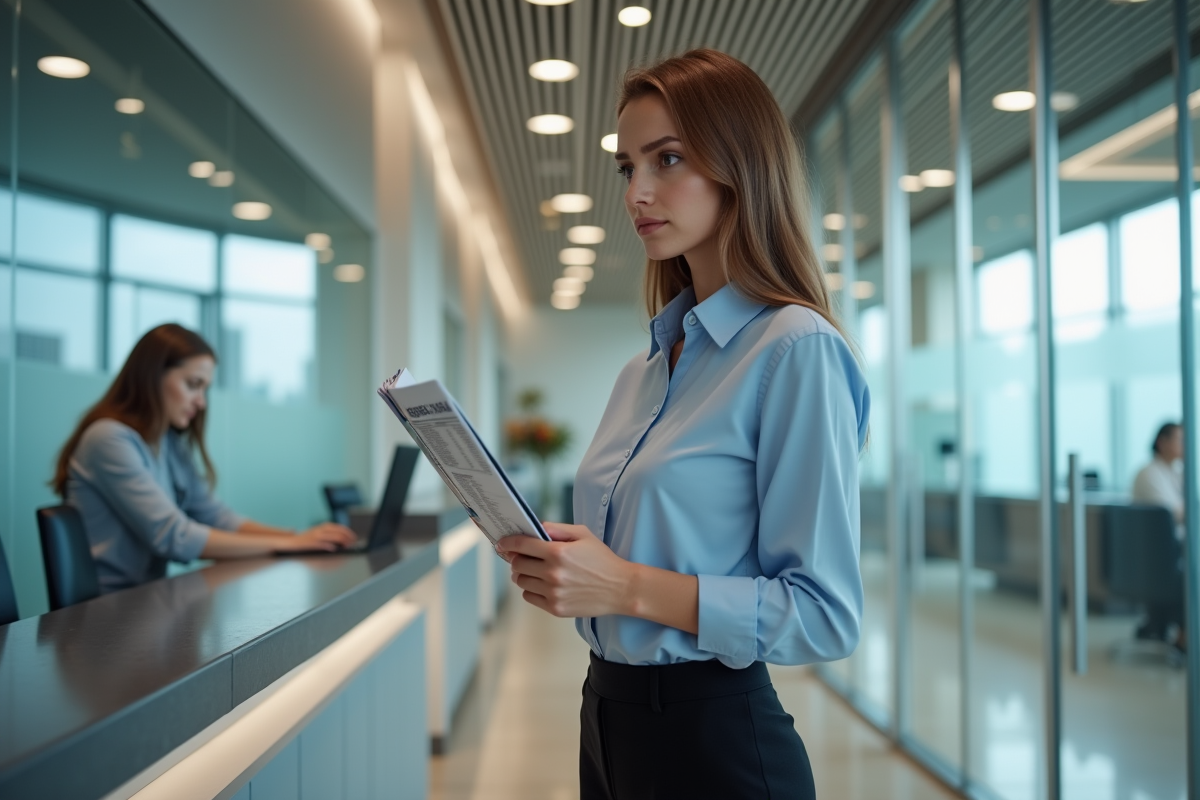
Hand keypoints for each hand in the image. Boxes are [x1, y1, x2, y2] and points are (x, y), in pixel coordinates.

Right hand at [276, 522, 357, 552]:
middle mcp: (321, 529)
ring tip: (346, 546)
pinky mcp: (311, 543)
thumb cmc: (307, 538)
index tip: (354, 538)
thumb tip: (344, 539)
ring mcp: (316, 536)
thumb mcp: (319, 533)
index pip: (340, 527)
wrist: (292, 541)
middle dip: (347, 538)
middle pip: (338, 532)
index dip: (348, 533)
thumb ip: (330, 534)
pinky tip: (334, 549)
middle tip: (352, 543)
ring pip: (333, 537)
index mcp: (324, 526)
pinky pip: (322, 544)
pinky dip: (329, 546)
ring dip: (341, 542)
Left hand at [496, 523, 633, 617]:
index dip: (508, 543)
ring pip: (521, 581)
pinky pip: (529, 597)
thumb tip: (535, 529)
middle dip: (517, 558)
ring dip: (523, 574)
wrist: (620, 588)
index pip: (521, 546)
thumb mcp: (583, 535)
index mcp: (559, 552)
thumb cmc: (603, 560)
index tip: (501, 543)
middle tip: (522, 556)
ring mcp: (553, 593)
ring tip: (534, 570)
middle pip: (518, 564)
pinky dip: (531, 589)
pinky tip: (542, 584)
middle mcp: (553, 573)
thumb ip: (557, 529)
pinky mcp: (555, 608)